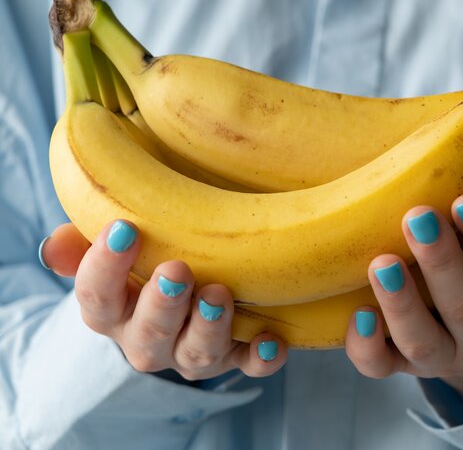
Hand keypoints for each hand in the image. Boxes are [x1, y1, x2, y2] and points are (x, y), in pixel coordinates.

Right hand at [40, 220, 286, 379]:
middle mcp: (148, 340)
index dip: (105, 267)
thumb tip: (56, 244)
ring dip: (208, 326)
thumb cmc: (144, 263)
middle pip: (148, 333)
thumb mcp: (113, 251)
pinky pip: (248, 365)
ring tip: (219, 293)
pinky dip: (261, 358)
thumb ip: (84, 244)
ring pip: (197, 353)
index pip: (95, 298)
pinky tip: (274, 340)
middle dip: (163, 304)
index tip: (123, 229)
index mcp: (113, 313)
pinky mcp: (233, 356)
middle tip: (176, 270)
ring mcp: (192, 351)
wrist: (181, 298)